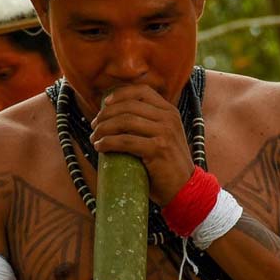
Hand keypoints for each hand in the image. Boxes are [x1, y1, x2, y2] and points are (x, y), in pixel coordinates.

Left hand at [90, 84, 193, 204]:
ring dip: (104, 129)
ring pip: (125, 121)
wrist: (185, 188)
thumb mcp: (163, 136)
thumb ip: (147, 124)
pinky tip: (100, 147)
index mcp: (169, 111)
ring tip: (95, 138)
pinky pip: (126, 141)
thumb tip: (113, 116)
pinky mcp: (158, 149)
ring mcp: (165, 133)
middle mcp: (168, 118)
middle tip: (94, 126)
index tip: (104, 104)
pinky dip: (108, 143)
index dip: (120, 94)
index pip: (142, 91)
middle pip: (129, 106)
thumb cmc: (167, 164)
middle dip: (106, 115)